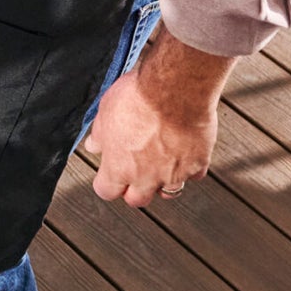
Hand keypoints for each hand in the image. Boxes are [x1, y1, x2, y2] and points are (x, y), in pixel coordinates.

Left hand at [85, 69, 215, 206]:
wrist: (174, 90)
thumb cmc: (136, 98)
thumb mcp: (105, 112)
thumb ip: (99, 135)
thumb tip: (94, 146)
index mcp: (119, 167)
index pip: (106, 191)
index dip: (106, 183)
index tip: (107, 175)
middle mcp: (146, 178)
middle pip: (138, 199)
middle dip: (134, 189)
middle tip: (133, 171)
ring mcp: (174, 174)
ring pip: (168, 192)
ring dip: (162, 182)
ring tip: (159, 162)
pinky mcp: (197, 165)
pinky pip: (192, 174)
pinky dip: (187, 166)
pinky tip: (182, 150)